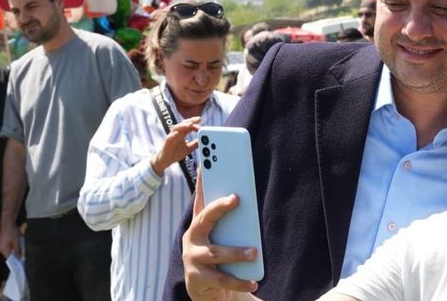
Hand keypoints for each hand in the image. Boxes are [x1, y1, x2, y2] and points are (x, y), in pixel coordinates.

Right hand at [0, 221, 21, 257]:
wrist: (8, 223)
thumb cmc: (12, 232)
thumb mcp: (17, 241)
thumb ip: (18, 250)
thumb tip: (19, 258)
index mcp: (3, 249)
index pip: (9, 258)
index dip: (15, 260)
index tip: (21, 261)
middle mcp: (1, 249)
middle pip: (9, 255)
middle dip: (15, 254)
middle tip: (22, 254)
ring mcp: (1, 246)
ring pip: (9, 251)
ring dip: (14, 250)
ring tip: (20, 248)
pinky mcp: (3, 242)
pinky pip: (8, 247)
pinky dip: (13, 247)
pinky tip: (17, 244)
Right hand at [152, 117, 200, 176]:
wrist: (165, 160)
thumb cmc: (175, 153)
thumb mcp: (188, 148)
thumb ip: (195, 144)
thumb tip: (203, 140)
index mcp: (182, 134)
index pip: (188, 125)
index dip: (194, 123)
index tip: (200, 121)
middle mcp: (176, 134)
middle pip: (183, 124)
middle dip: (191, 120)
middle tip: (198, 119)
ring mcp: (171, 137)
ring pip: (176, 128)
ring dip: (183, 126)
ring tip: (190, 124)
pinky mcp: (167, 142)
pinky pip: (169, 137)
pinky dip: (173, 135)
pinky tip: (178, 133)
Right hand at [183, 170, 258, 300]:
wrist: (204, 288)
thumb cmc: (219, 256)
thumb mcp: (224, 236)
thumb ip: (231, 221)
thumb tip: (244, 199)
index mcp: (200, 223)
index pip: (201, 197)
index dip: (203, 179)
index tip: (208, 160)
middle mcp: (192, 237)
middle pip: (204, 218)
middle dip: (219, 207)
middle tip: (236, 198)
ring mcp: (192, 258)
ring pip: (215, 252)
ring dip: (236, 252)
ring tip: (254, 252)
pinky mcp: (197, 278)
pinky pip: (221, 279)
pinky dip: (239, 281)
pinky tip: (253, 280)